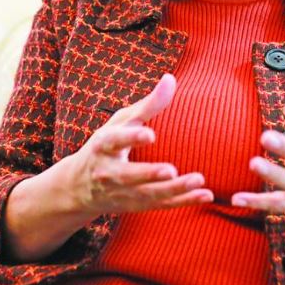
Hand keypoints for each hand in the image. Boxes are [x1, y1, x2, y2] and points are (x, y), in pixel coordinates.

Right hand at [70, 74, 213, 216]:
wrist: (79, 186)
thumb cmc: (106, 144)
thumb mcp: (120, 122)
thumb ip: (146, 105)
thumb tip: (170, 79)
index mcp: (103, 145)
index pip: (115, 141)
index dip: (131, 138)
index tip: (150, 135)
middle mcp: (109, 172)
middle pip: (130, 175)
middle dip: (149, 174)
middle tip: (171, 170)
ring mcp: (122, 192)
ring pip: (149, 194)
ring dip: (174, 190)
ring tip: (198, 180)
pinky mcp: (136, 205)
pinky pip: (162, 205)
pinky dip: (184, 201)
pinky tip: (205, 194)